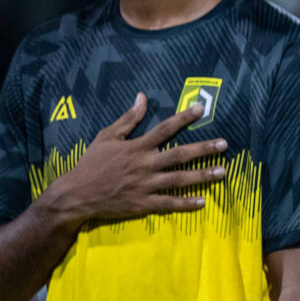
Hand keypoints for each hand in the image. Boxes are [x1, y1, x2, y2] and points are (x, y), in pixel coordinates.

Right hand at [44, 94, 227, 226]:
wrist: (75, 195)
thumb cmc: (92, 163)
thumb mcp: (106, 137)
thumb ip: (128, 119)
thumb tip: (141, 96)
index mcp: (136, 147)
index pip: (164, 129)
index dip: (184, 118)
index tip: (202, 108)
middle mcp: (144, 165)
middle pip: (179, 155)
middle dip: (203, 149)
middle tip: (224, 144)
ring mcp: (145, 186)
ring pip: (179, 180)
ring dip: (202, 175)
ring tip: (222, 171)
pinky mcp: (143, 204)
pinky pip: (168, 204)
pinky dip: (186, 203)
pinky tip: (203, 201)